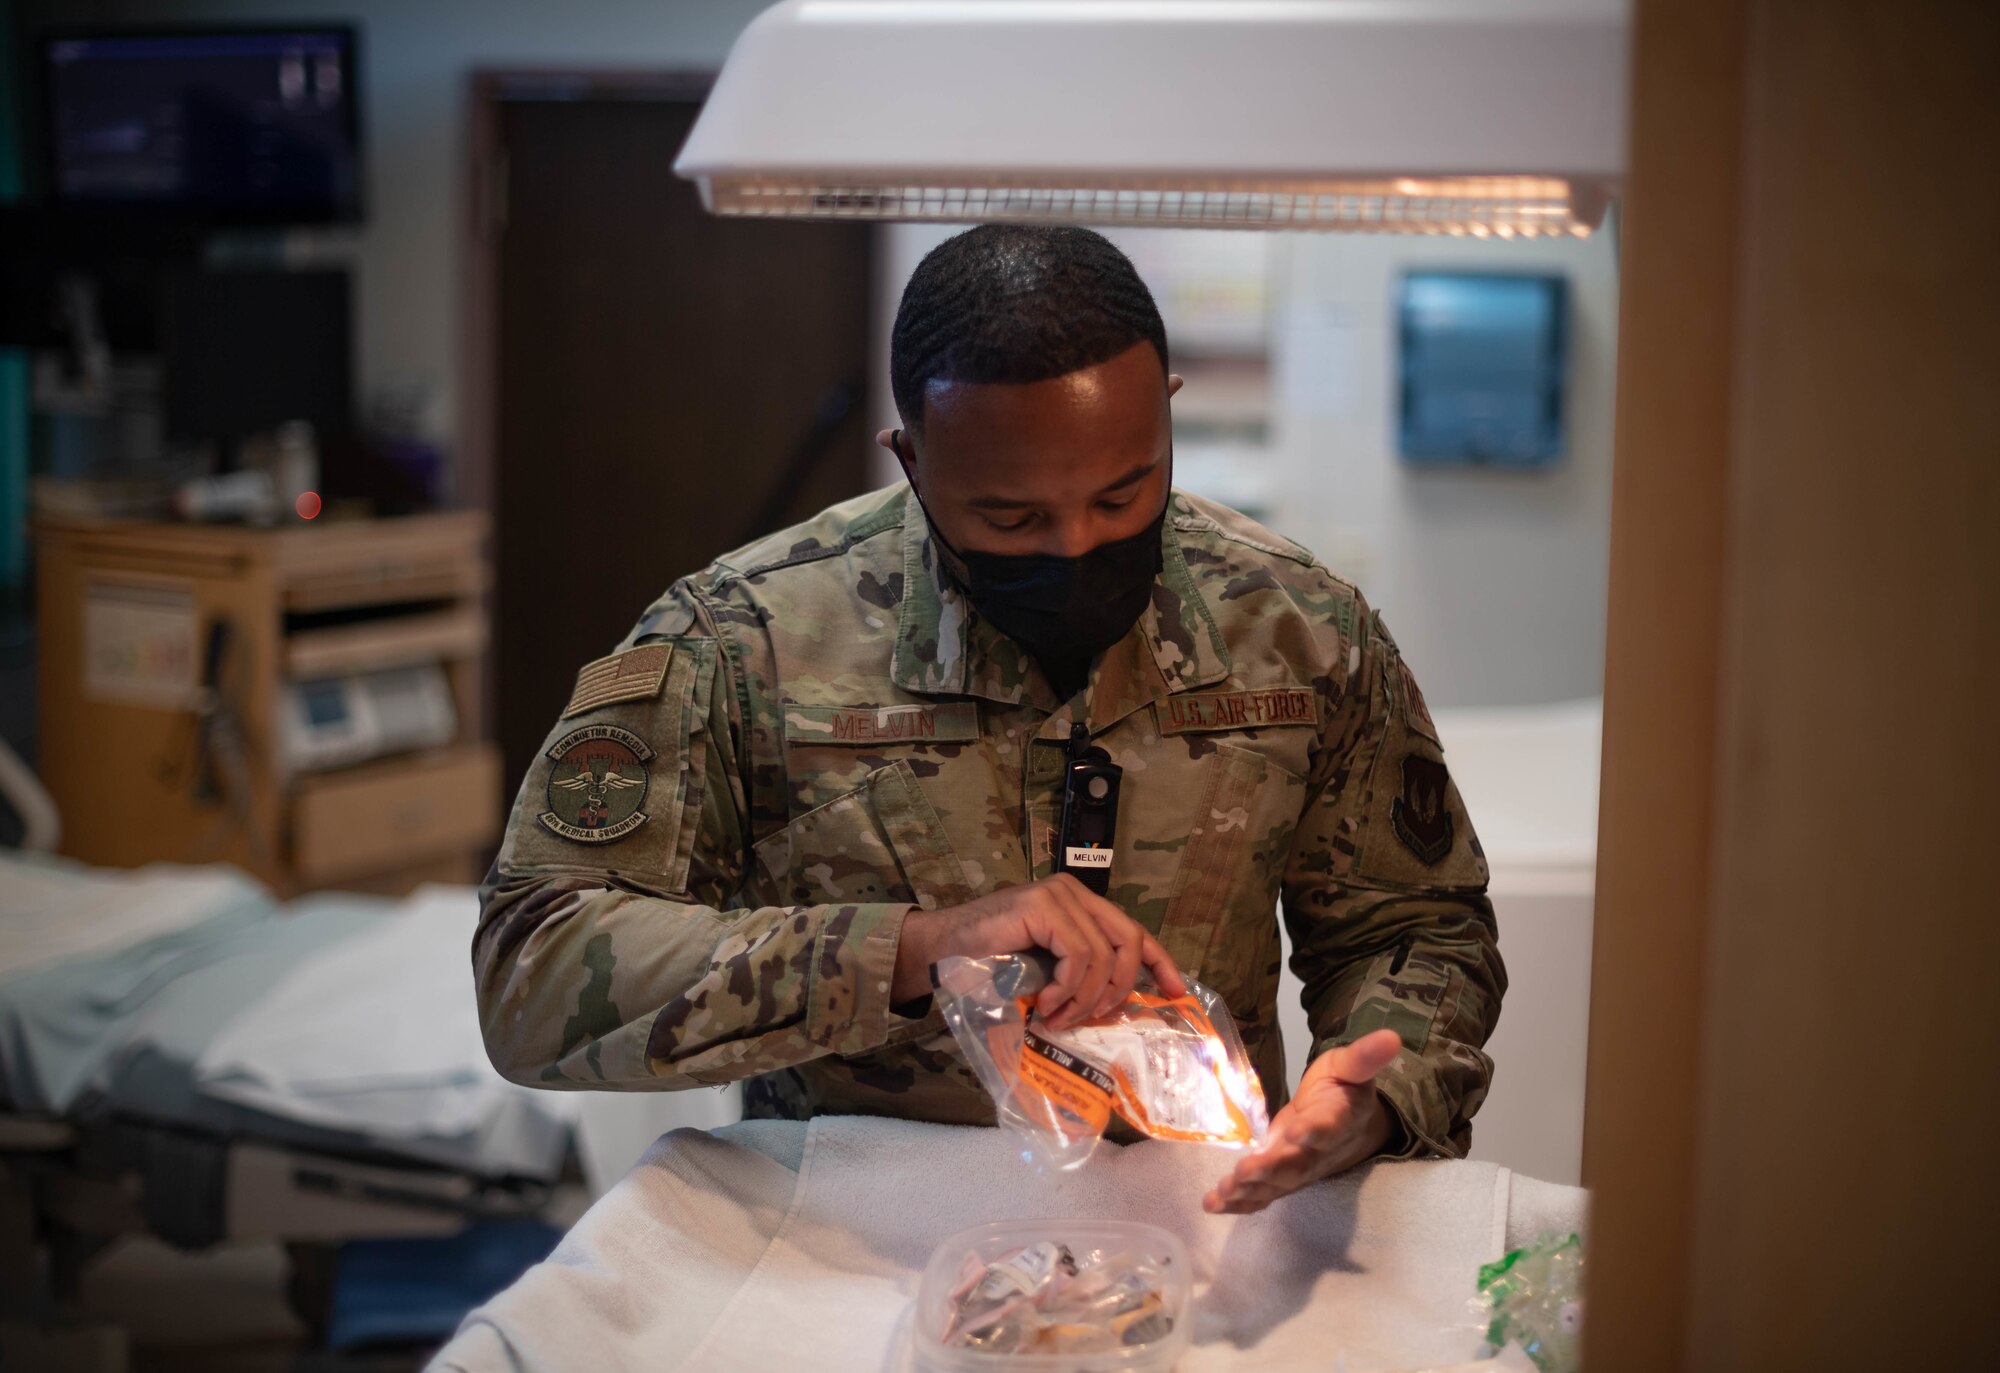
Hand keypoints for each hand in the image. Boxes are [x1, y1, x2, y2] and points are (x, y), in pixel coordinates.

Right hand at [893, 873, 1186, 1027]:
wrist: (938, 952)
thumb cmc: (987, 966)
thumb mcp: (1044, 973)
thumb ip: (1076, 978)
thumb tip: (1116, 1012)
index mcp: (1080, 906)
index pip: (1134, 931)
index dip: (1160, 961)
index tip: (1175, 992)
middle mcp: (1074, 894)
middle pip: (1129, 940)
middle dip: (1120, 987)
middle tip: (1094, 1019)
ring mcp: (1059, 896)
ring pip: (1104, 954)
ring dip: (1085, 997)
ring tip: (1057, 1017)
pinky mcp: (1043, 905)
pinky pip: (1079, 954)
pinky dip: (1068, 987)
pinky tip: (1045, 1002)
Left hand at [1202, 1028, 1402, 1214]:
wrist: (1346, 1123)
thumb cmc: (1342, 1089)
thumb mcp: (1351, 1066)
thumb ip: (1365, 1056)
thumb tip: (1392, 1037)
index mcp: (1339, 1120)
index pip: (1330, 1127)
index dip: (1315, 1131)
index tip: (1298, 1131)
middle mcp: (1319, 1152)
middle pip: (1297, 1165)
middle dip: (1271, 1169)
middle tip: (1245, 1170)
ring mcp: (1299, 1170)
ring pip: (1276, 1185)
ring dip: (1250, 1190)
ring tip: (1224, 1191)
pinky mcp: (1281, 1179)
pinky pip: (1262, 1195)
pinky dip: (1239, 1203)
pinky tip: (1213, 1203)